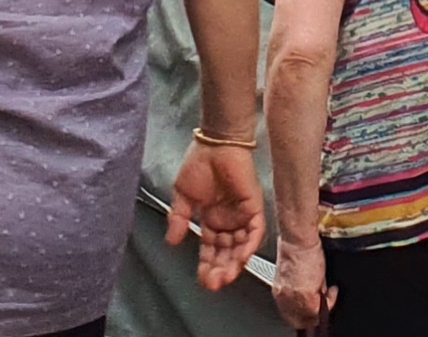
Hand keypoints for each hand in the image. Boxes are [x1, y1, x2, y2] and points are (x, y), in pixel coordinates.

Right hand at [167, 142, 262, 291]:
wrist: (214, 143)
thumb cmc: (199, 164)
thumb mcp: (183, 196)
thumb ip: (179, 219)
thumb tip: (171, 241)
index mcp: (212, 219)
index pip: (211, 249)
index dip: (207, 265)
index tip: (202, 280)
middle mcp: (229, 221)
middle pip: (227, 253)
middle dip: (220, 270)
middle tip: (213, 284)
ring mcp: (242, 215)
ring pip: (241, 246)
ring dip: (235, 263)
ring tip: (225, 277)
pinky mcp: (255, 207)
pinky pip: (256, 231)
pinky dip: (249, 245)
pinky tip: (241, 258)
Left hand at [270, 232, 334, 331]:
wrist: (298, 238)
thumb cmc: (295, 246)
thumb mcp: (294, 271)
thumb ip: (302, 286)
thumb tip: (315, 292)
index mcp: (280, 291)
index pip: (291, 314)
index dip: (306, 312)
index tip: (316, 305)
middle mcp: (284, 297)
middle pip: (300, 319)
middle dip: (315, 313)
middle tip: (325, 303)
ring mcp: (295, 298)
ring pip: (312, 315)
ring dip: (324, 305)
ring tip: (329, 293)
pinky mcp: (307, 295)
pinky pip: (322, 307)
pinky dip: (331, 300)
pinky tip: (332, 289)